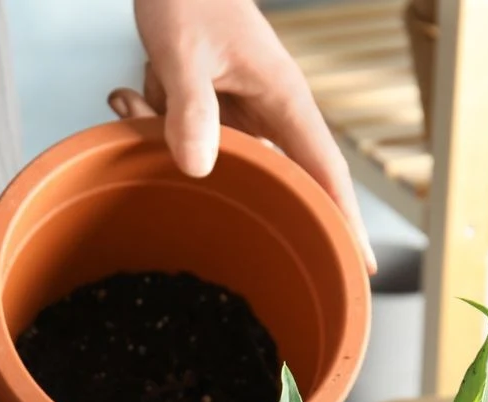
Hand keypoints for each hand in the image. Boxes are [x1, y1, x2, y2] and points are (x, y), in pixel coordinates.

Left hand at [115, 0, 375, 272]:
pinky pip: (183, 139)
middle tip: (214, 216)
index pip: (324, 169)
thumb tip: (202, 166)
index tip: (360, 266)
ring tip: (137, 100)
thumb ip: (191, 106)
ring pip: (213, 161)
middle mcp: (267, 111)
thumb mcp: (184, 50)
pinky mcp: (206, 108)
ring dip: (167, 142)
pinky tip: (128, 97)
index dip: (344, 219)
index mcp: (283, 98)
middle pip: (270, 177)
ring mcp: (235, 112)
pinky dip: (150, 125)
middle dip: (231, 193)